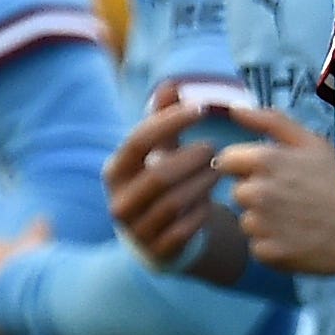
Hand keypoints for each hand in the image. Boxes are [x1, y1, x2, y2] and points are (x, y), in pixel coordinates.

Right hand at [109, 100, 227, 266]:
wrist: (157, 237)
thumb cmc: (160, 183)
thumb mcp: (159, 152)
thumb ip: (164, 120)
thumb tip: (172, 83)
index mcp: (115, 172)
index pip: (139, 141)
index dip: (170, 121)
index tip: (202, 108)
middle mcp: (119, 201)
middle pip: (159, 175)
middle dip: (192, 158)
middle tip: (215, 147)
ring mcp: (136, 229)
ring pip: (174, 203)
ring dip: (203, 182)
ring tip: (219, 168)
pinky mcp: (157, 250)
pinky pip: (184, 229)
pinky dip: (202, 212)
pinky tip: (212, 199)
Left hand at [214, 106, 334, 273]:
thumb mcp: (311, 141)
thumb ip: (268, 121)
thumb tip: (233, 110)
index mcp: (263, 160)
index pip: (226, 162)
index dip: (247, 167)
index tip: (274, 174)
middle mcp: (256, 192)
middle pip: (239, 193)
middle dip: (259, 194)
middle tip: (295, 198)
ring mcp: (261, 225)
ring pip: (249, 222)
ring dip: (266, 221)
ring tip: (301, 218)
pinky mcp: (269, 254)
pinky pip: (260, 248)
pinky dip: (276, 245)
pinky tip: (301, 238)